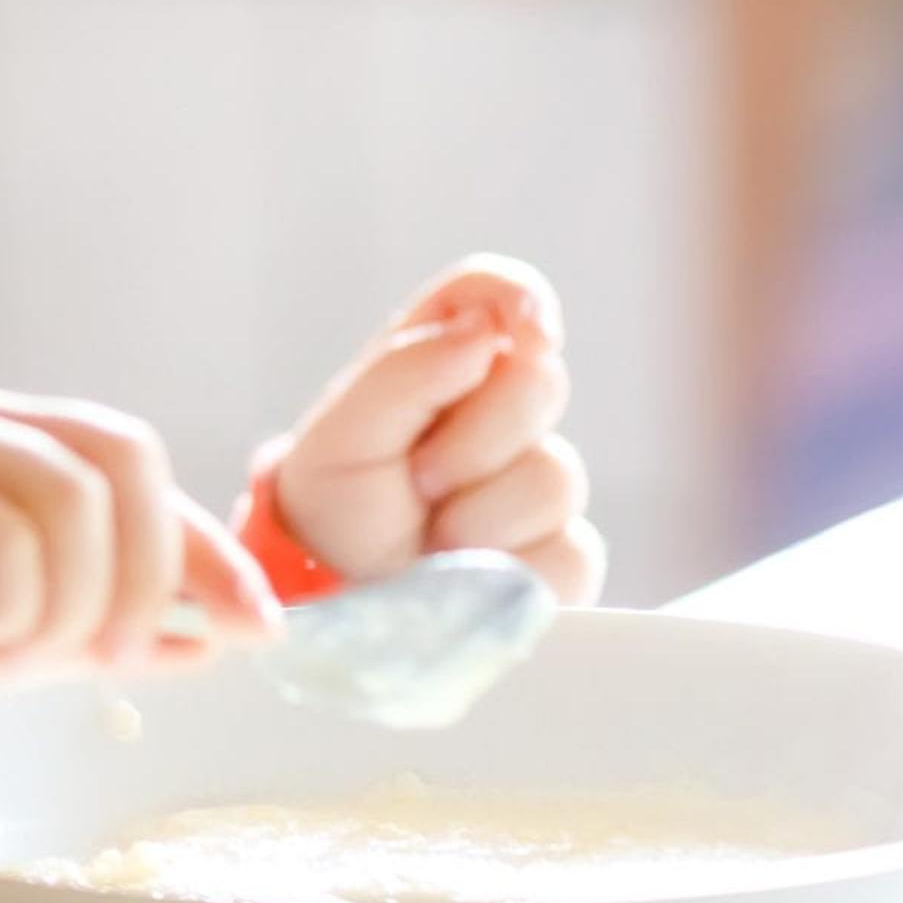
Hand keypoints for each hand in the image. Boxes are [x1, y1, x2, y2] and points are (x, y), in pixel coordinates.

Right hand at [0, 383, 283, 714]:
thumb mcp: (16, 632)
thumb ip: (109, 626)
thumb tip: (226, 637)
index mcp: (10, 437)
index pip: (136, 465)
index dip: (209, 547)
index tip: (257, 627)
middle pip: (118, 459)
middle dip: (141, 577)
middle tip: (101, 657)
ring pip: (66, 506)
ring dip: (53, 610)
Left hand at [268, 254, 604, 603]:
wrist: (339, 605)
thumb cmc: (335, 509)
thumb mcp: (343, 435)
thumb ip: (406, 371)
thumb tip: (486, 330)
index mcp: (442, 359)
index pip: (497, 296)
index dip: (522, 301)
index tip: (528, 331)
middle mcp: (499, 408)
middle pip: (539, 383)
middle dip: (472, 439)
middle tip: (413, 480)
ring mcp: (536, 480)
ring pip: (553, 476)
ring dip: (476, 515)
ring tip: (426, 539)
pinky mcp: (563, 553)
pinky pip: (568, 550)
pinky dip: (508, 569)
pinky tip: (464, 578)